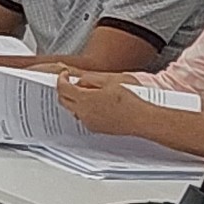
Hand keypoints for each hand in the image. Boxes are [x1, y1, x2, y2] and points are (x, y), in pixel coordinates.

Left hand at [58, 72, 172, 141]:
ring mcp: (89, 122)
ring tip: (87, 92)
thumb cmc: (129, 100)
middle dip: (64, 90)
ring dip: (74, 100)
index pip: (63, 88)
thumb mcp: (109, 81)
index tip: (65, 74)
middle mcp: (83, 113)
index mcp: (85, 99)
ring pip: (72, 109)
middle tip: (70, 82)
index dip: (62, 78)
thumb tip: (79, 81)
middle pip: (63, 100)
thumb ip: (90, 79)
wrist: (141, 119)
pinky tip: (96, 104)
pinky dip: (83, 109)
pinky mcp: (96, 128)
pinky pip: (83, 117)